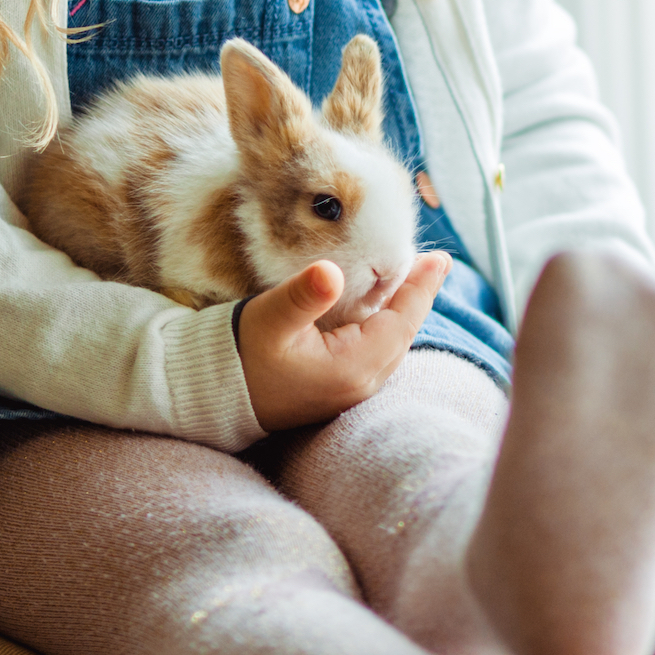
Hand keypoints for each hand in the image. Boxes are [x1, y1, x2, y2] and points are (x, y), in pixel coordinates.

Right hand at [238, 252, 449, 432]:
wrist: (214, 395)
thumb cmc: (241, 354)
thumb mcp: (270, 319)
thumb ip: (303, 296)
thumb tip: (331, 272)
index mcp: (351, 368)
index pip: (400, 322)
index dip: (421, 288)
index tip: (440, 259)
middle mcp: (359, 384)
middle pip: (402, 333)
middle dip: (418, 295)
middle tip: (436, 261)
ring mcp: (350, 389)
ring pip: (391, 342)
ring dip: (404, 309)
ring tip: (418, 277)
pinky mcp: (339, 386)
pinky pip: (376, 349)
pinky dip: (386, 323)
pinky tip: (385, 304)